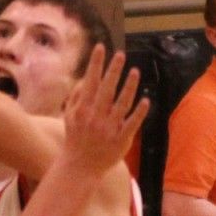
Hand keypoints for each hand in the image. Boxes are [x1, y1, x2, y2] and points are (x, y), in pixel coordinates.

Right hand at [60, 45, 149, 177]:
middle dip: (113, 70)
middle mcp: (95, 117)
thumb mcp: (69, 117)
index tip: (101, 48)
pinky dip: (139, 112)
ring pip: (121, 104)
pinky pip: (132, 124)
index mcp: (83, 110)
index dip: (96, 64)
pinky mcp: (120, 140)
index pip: (90, 82)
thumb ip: (76, 97)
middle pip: (106, 89)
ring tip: (135, 71)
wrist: (79, 167)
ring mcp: (108, 128)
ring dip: (129, 87)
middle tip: (120, 54)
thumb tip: (85, 78)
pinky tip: (146, 100)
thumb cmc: (75, 138)